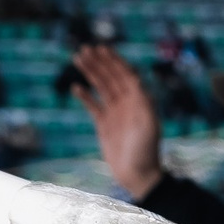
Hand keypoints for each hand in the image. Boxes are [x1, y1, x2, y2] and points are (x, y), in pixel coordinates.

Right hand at [70, 45, 163, 200]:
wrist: (137, 175)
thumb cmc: (146, 151)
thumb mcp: (148, 125)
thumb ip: (143, 101)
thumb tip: (136, 78)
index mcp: (141, 101)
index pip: (127, 74)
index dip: (115, 61)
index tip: (102, 48)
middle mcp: (129, 104)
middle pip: (112, 77)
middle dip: (100, 63)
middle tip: (85, 49)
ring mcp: (116, 113)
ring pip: (102, 88)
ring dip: (91, 73)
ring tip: (78, 59)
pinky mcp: (105, 125)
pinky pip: (93, 106)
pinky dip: (85, 96)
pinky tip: (76, 87)